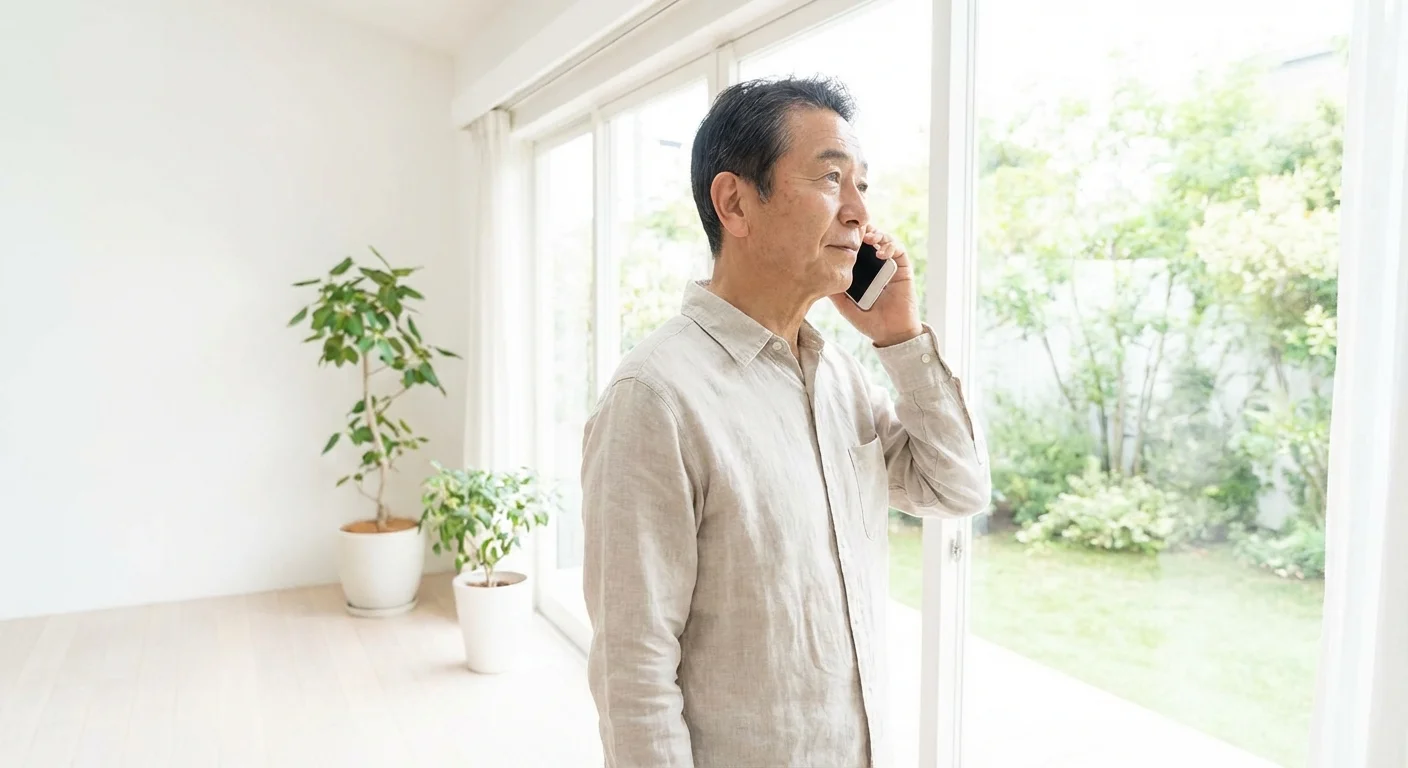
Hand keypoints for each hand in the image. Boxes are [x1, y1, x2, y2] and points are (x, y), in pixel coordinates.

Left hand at [829, 225, 923, 346]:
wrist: (890, 333)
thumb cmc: (868, 321)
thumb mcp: (844, 305)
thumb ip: (834, 291)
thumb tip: (817, 274)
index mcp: (860, 270)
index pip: (854, 246)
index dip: (848, 236)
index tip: (838, 231)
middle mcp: (874, 264)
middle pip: (869, 237)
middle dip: (862, 230)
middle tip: (854, 228)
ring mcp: (889, 264)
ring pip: (884, 239)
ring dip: (877, 234)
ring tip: (868, 239)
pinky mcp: (903, 268)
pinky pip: (899, 250)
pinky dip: (890, 246)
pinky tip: (881, 253)